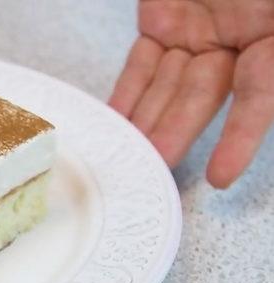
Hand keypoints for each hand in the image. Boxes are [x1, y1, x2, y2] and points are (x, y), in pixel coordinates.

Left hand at [109, 0, 273, 187]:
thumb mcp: (266, 9)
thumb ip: (264, 63)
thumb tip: (251, 73)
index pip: (260, 96)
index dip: (241, 136)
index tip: (223, 174)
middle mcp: (241, 39)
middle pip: (204, 97)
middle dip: (176, 132)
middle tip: (151, 167)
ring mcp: (200, 31)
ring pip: (168, 86)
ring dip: (146, 121)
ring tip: (125, 155)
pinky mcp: (164, 22)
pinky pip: (143, 66)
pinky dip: (129, 95)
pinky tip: (116, 123)